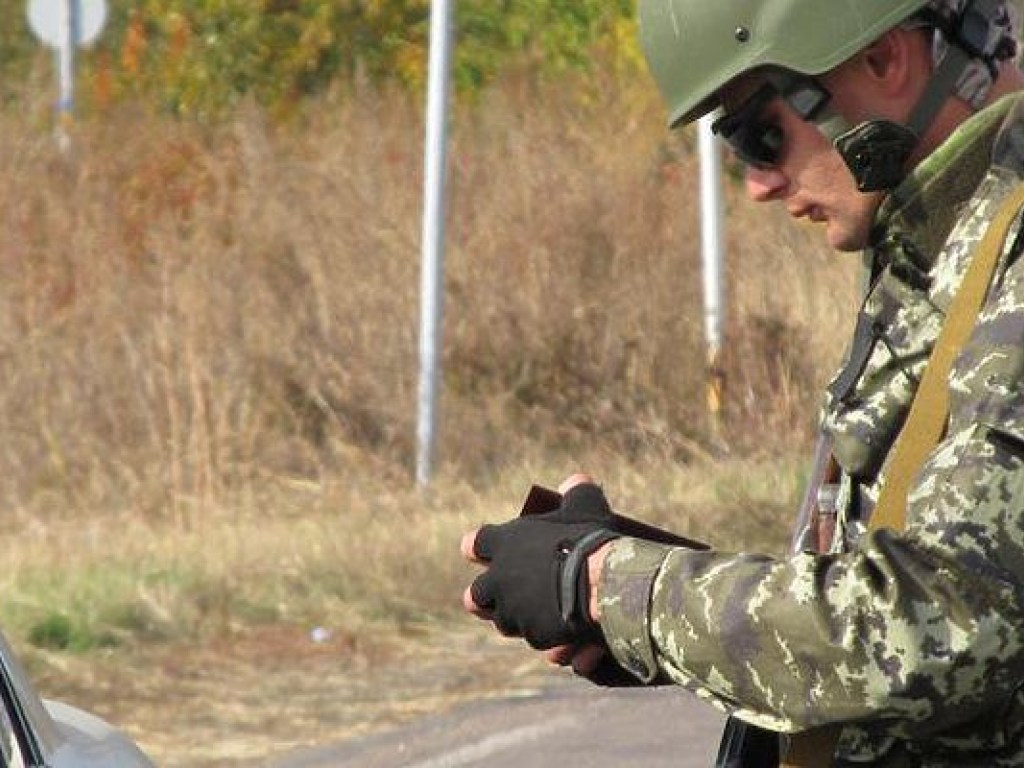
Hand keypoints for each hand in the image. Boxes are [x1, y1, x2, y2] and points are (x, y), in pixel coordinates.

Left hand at [461, 476, 620, 648]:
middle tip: (502, 596)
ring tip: (542, 615)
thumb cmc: (590, 538)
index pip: (475, 544)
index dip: (478, 547)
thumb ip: (576, 491)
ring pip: (506, 622)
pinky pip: (539, 641)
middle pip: (476, 596)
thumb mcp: (586, 505)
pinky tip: (571, 639)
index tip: (478, 550)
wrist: (605, 583)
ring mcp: (514, 612)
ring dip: (521, 619)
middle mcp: (500, 580)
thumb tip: (576, 480)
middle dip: (487, 598)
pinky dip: (554, 640)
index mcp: (504, 543)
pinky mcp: (535, 637)